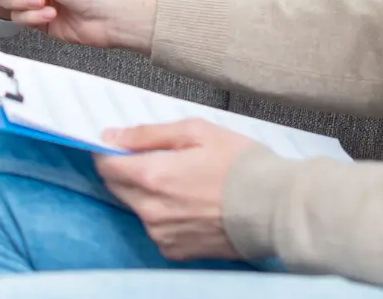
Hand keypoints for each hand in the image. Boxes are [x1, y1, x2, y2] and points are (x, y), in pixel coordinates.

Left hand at [93, 120, 260, 261]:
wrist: (277, 209)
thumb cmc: (241, 165)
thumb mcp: (196, 132)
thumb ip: (147, 134)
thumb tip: (112, 136)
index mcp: (152, 177)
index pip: (106, 165)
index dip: (110, 151)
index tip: (121, 144)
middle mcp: (151, 210)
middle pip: (116, 187)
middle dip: (127, 170)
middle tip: (158, 159)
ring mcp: (162, 234)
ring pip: (135, 207)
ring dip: (146, 193)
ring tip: (182, 182)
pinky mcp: (176, 251)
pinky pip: (155, 228)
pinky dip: (163, 214)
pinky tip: (190, 204)